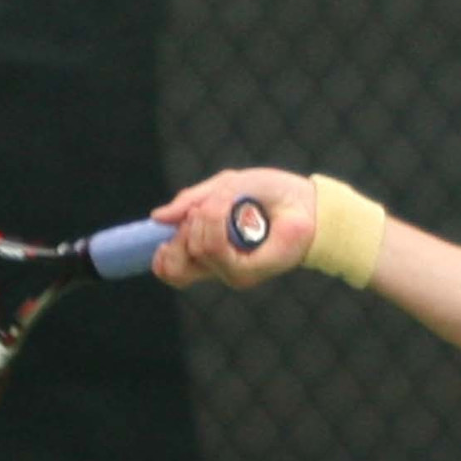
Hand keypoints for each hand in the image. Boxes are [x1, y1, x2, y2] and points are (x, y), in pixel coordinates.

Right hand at [149, 168, 317, 288]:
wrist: (303, 200)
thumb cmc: (268, 194)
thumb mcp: (223, 188)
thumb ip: (190, 202)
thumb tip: (157, 218)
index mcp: (208, 250)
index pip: (171, 269)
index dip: (161, 254)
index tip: (165, 232)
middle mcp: (217, 266)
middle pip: (174, 267)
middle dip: (180, 233)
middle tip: (201, 214)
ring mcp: (231, 272)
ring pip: (196, 249)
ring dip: (205, 218)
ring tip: (229, 206)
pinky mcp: (247, 273)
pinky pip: (215, 248)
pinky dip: (217, 221)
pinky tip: (234, 212)